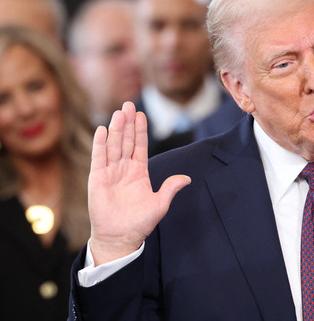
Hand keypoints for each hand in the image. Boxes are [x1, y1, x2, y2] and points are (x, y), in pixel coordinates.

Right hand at [88, 101, 190, 264]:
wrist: (120, 238)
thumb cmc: (140, 223)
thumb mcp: (160, 203)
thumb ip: (170, 188)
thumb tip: (187, 178)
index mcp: (139, 172)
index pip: (140, 146)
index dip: (140, 130)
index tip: (141, 114)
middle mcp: (124, 169)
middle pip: (126, 141)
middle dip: (128, 123)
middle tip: (129, 104)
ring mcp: (110, 173)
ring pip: (113, 145)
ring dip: (116, 129)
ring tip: (119, 112)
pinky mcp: (97, 179)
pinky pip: (99, 158)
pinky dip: (100, 144)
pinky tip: (102, 130)